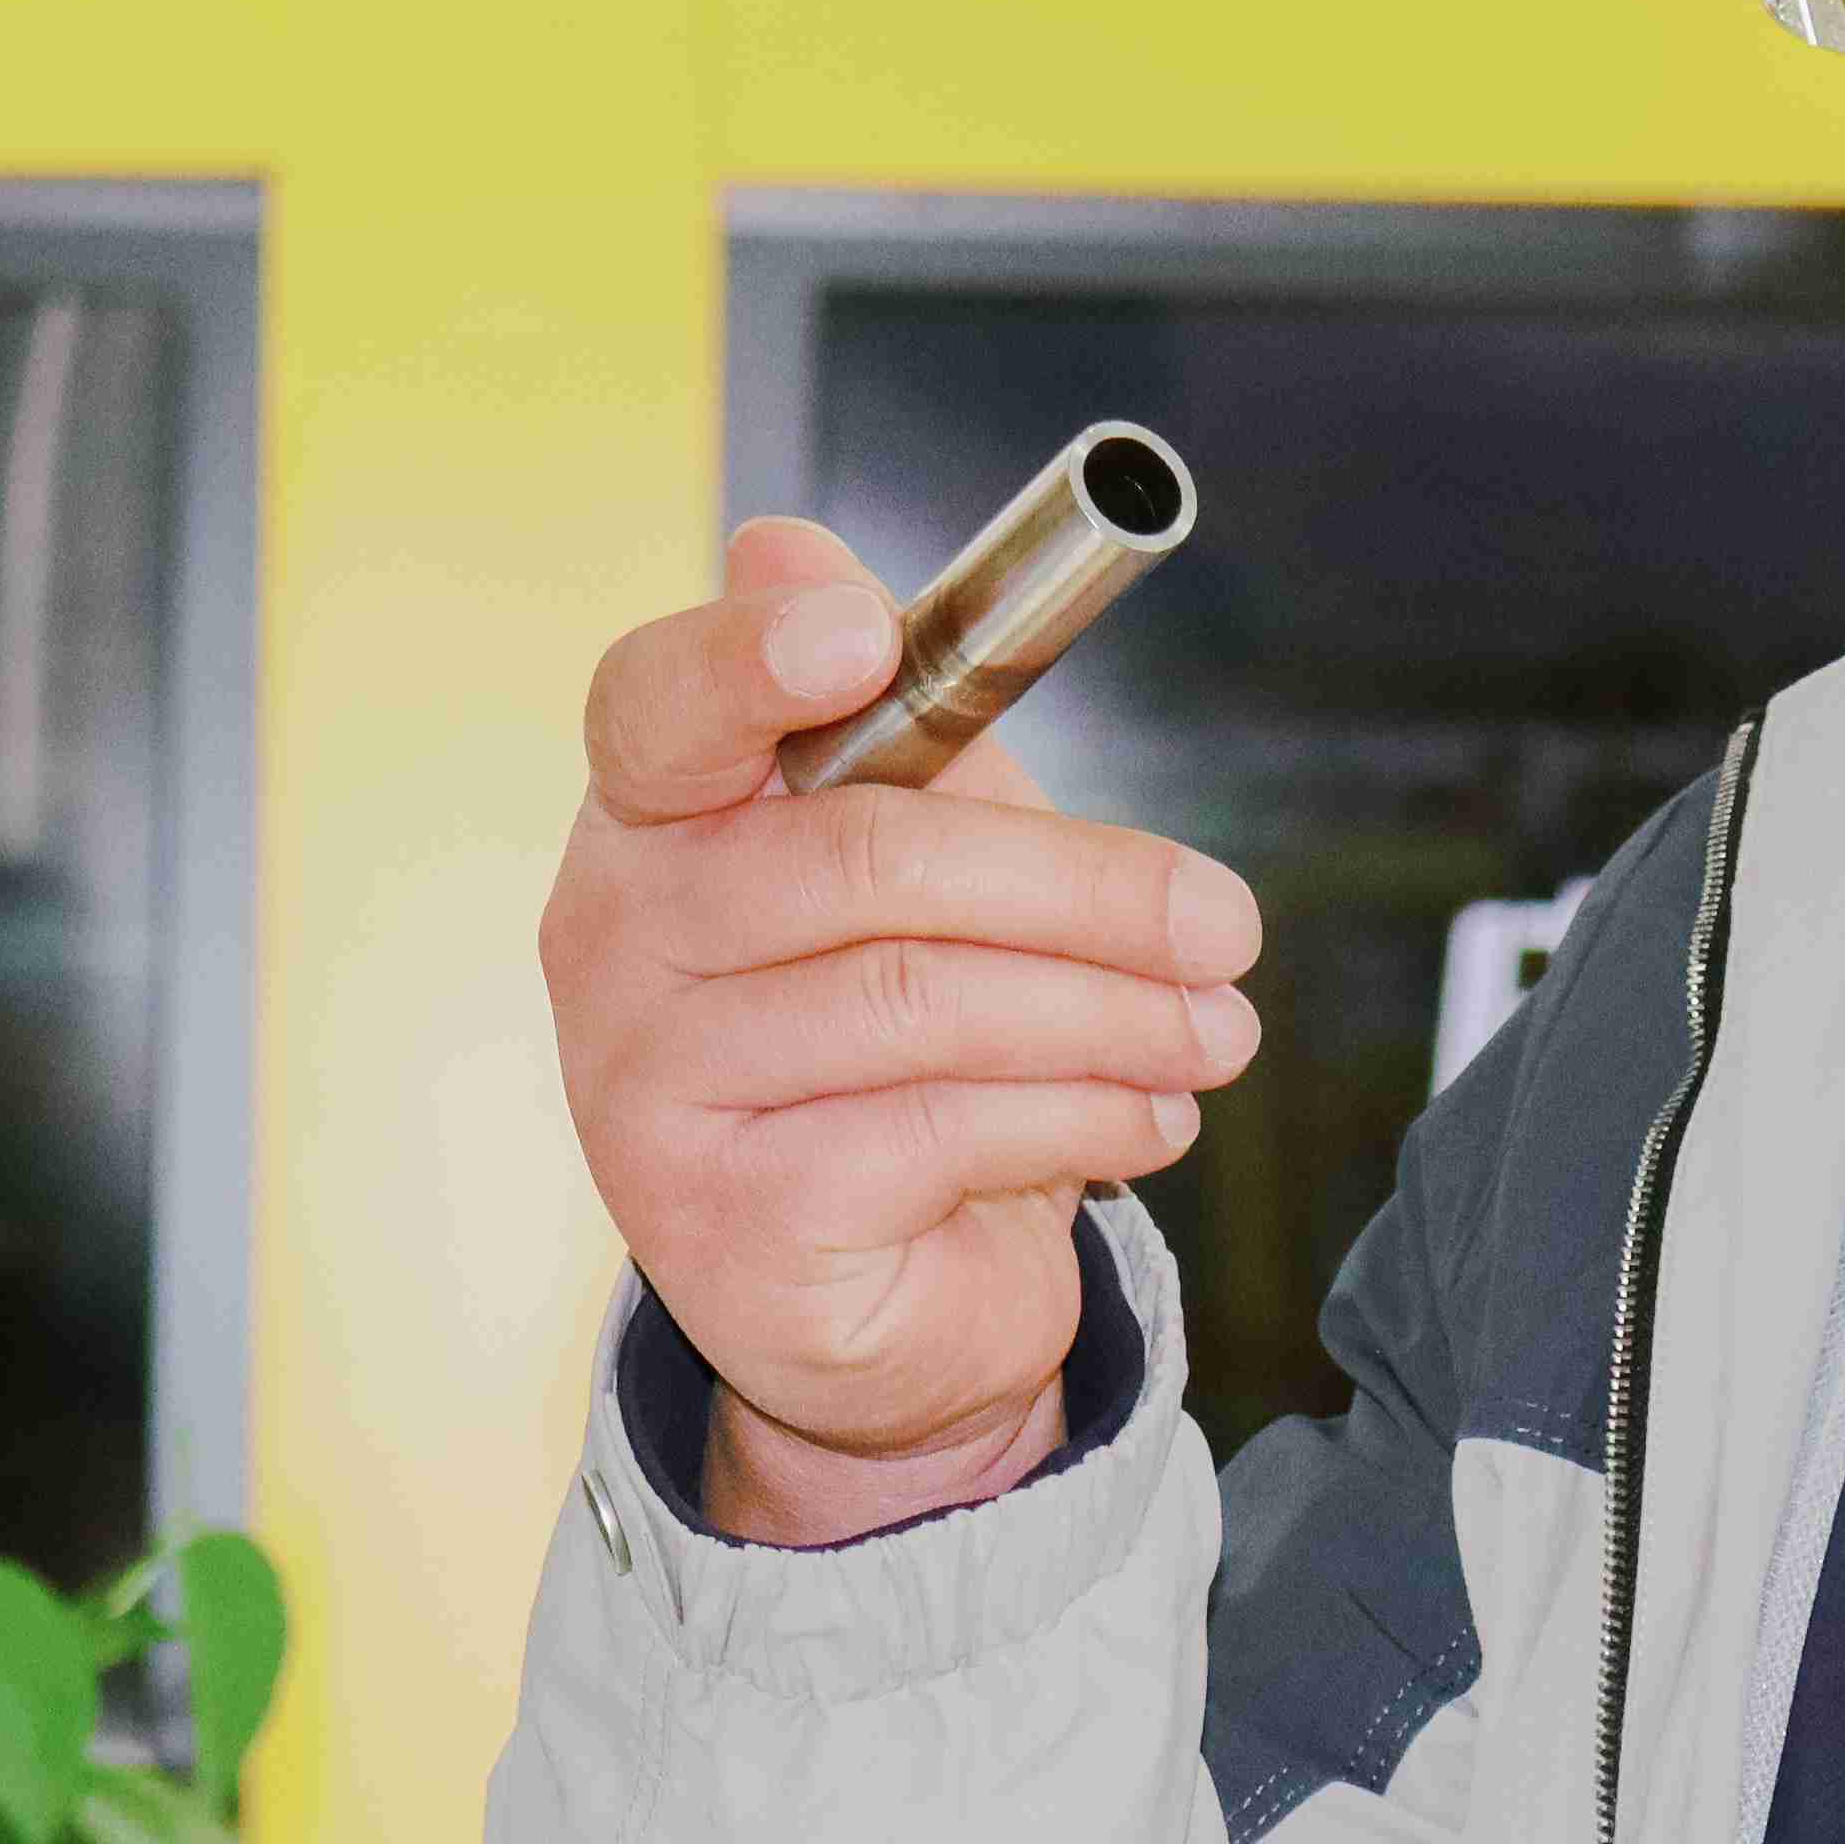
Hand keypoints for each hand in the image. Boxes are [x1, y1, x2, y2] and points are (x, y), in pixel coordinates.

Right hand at [543, 516, 1266, 1545]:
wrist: (882, 1298)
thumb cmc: (903, 1041)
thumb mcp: (918, 856)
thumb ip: (891, 717)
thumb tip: (790, 545)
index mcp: (651, 820)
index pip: (656, 708)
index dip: (750, 660)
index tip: (861, 634)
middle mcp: (614, 944)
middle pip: (868, 863)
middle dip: (1089, 890)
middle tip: (1230, 925)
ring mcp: (650, 1089)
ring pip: (927, 1006)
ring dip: (1119, 1014)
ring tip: (1219, 1029)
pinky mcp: (727, 1220)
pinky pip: (943, 1132)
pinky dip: (1086, 1114)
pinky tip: (1154, 1115)